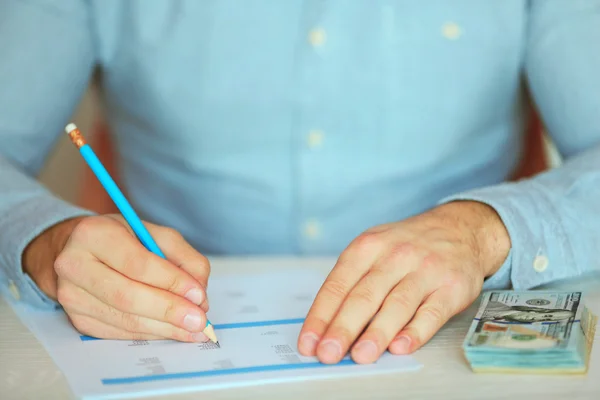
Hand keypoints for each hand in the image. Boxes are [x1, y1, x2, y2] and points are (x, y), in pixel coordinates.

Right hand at [23, 214, 211, 341]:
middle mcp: (74, 265)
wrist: (78, 251)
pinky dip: (151, 333)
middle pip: (128, 296)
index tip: (198, 295)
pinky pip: (120, 332)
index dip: (170, 282)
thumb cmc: (121, 239)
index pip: (137, 264)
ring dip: (164, 328)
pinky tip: (172, 331)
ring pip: (125, 319)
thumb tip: (198, 293)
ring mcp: (72, 296)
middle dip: (169, 310)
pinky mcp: (78, 319)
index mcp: (93, 234)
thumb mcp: (155, 234)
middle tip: (199, 320)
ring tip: (193, 329)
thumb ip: (183, 258)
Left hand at [297, 201, 510, 363]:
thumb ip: (353, 282)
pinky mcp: (451, 287)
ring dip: (376, 333)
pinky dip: (415, 332)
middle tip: (328, 353)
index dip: (321, 316)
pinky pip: (431, 313)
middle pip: (364, 296)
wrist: (459, 228)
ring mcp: (425, 270)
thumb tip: (327, 326)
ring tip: (361, 355)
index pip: (338, 285)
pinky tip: (401, 347)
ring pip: (396, 305)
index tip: (309, 342)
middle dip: (343, 328)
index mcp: (368, 247)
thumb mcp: (374, 248)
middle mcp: (395, 256)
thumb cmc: (407, 245)